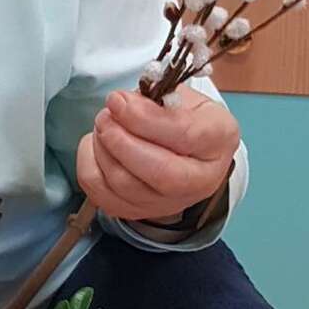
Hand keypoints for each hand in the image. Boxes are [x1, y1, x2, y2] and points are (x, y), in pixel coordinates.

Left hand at [77, 85, 238, 225]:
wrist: (185, 152)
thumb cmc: (186, 119)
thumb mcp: (183, 97)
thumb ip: (155, 99)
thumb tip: (122, 104)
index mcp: (219, 139)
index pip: (184, 135)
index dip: (143, 119)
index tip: (117, 101)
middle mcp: (201, 179)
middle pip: (158, 171)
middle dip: (120, 140)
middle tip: (105, 116)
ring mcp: (169, 202)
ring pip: (124, 184)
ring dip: (102, 149)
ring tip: (104, 126)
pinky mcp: (137, 211)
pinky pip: (101, 194)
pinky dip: (89, 166)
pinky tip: (97, 147)